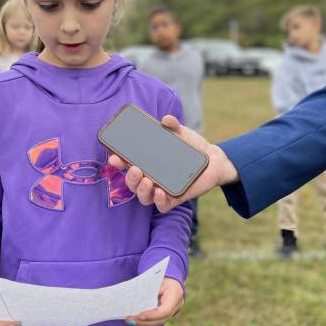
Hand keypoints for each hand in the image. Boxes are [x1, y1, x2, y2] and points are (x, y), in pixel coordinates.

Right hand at [109, 115, 238, 212]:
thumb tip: (167, 119)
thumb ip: (173, 126)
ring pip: (144, 197)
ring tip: (147, 181)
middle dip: (130, 178)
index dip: (118, 163)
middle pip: (133, 183)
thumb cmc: (190, 146)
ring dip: (141, 190)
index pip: (127, 164)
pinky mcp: (175, 198)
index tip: (114, 157)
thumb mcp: (180, 133)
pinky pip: (163, 206)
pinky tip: (160, 192)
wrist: (212, 159)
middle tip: (135, 169)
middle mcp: (150, 177)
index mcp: (147, 162)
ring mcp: (161, 189)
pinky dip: (159, 201)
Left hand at [125, 277, 183, 325]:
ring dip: (142, 322)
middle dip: (144, 321)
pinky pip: (155, 319)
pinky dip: (145, 320)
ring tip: (129, 320)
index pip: (165, 310)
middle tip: (129, 320)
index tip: (139, 316)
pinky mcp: (166, 313)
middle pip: (160, 319)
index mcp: (175, 294)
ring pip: (157, 321)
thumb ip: (149, 288)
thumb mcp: (156, 278)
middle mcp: (176, 305)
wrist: (170, 277)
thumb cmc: (162, 275)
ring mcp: (172, 311)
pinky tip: (134, 318)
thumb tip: (136, 298)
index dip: (152, 315)